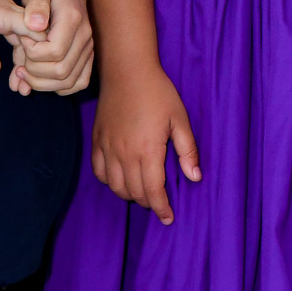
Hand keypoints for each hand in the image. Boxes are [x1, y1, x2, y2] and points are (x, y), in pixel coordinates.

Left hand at [11, 0, 92, 95]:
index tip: (22, 40)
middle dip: (34, 72)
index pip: (54, 52)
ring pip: (69, 82)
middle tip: (19, 61)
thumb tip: (35, 25)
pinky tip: (42, 79)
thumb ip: (35, 5)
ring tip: (24, 72)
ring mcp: (88, 48)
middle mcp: (85, 37)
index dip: (32, 53)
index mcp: (73, 20)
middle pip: (61, 72)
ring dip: (43, 84)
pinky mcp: (87, 56)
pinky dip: (59, 88)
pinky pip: (79, 82)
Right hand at [93, 65, 201, 223]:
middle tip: (159, 201)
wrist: (128, 72)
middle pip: (134, 192)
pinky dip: (110, 182)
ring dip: (129, 194)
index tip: (169, 218)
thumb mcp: (180, 119)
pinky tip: (120, 178)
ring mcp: (108, 149)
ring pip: (115, 187)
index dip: (161, 208)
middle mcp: (124, 155)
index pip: (153, 191)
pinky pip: (99, 173)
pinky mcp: (97, 142)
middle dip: (149, 202)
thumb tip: (195, 178)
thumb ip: (187, 150)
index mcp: (148, 151)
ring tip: (143, 191)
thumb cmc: (158, 93)